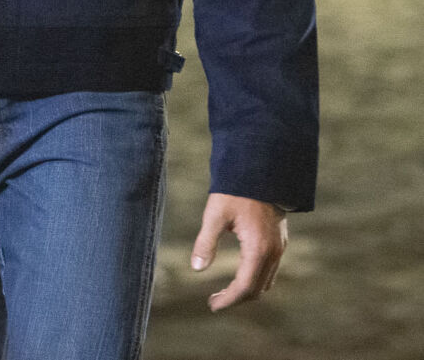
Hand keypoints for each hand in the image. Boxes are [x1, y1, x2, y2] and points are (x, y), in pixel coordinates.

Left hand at [192, 193, 287, 310]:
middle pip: (257, 289)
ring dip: (246, 291)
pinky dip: (255, 279)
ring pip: (266, 281)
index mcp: (258, 249)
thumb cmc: (235, 191)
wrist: (262, 172)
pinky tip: (239, 275)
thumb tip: (196, 268)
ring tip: (223, 292)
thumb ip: (206, 242)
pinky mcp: (279, 242)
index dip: (228, 300)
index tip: (212, 306)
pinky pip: (270, 270)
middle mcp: (273, 252)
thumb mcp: (215, 214)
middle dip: (236, 299)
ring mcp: (280, 248)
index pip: (245, 287)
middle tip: (213, 301)